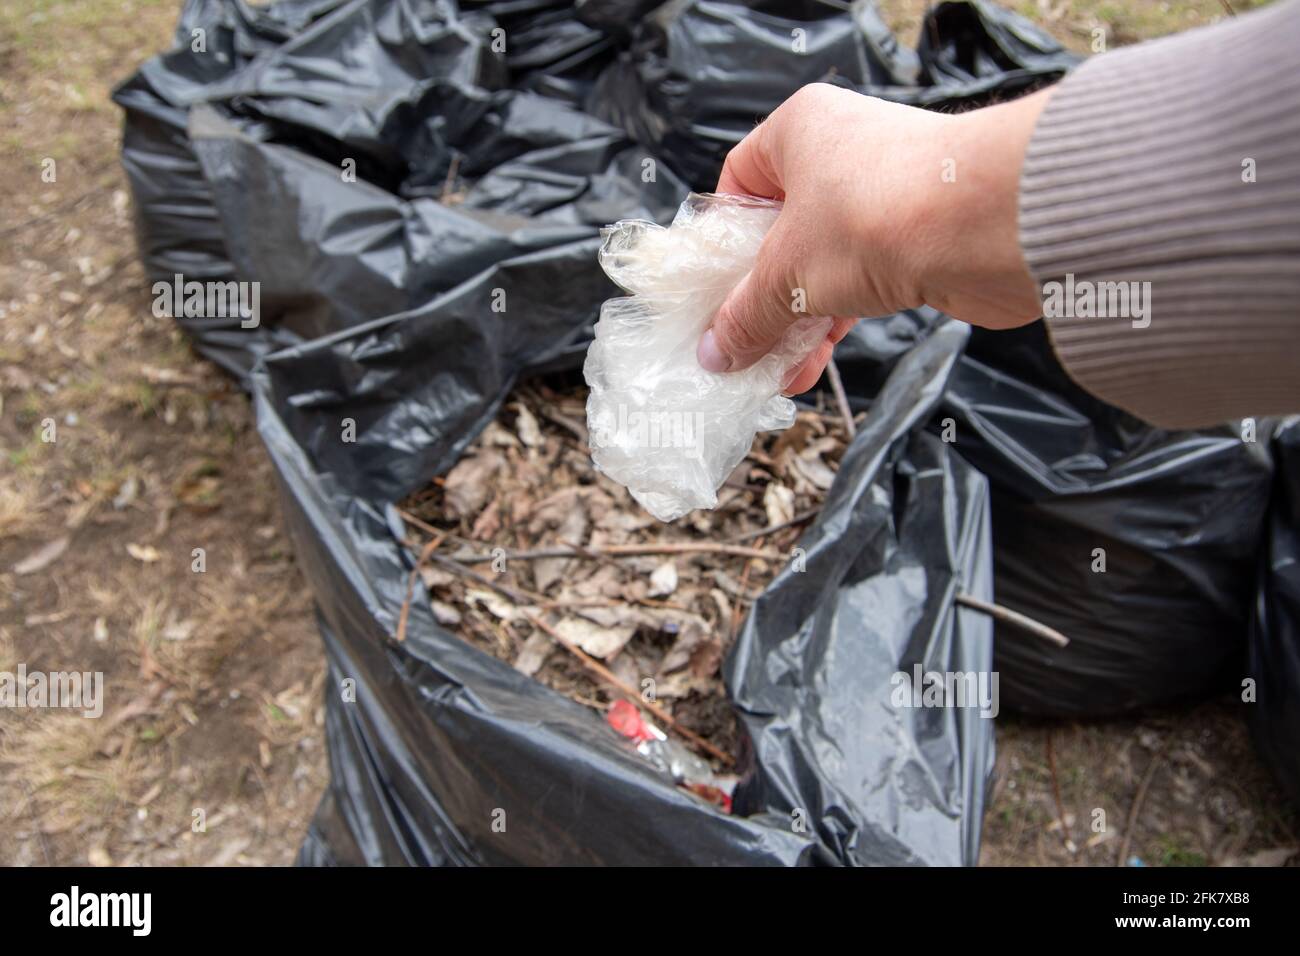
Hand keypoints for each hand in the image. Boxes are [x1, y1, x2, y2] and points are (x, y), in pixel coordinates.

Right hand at [697, 83, 1050, 393]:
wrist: (991, 224)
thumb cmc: (875, 215)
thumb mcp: (788, 274)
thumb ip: (745, 315)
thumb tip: (714, 352)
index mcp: (799, 131)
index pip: (739, 180)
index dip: (721, 238)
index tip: (710, 288)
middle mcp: (841, 154)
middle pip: (780, 234)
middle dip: (759, 297)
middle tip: (737, 342)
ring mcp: (880, 197)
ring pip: (820, 266)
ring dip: (795, 322)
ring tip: (772, 372)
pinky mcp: (915, 239)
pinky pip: (858, 283)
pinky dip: (832, 323)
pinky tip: (810, 367)